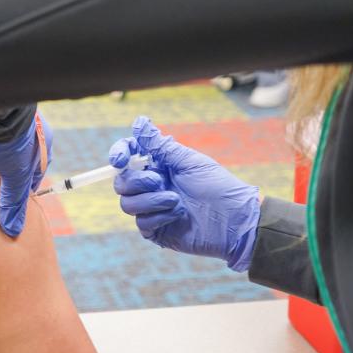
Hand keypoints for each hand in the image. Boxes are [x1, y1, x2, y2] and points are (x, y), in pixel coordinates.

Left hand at [0, 113, 53, 236]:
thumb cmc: (13, 139)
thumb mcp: (15, 175)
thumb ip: (14, 201)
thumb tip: (12, 229)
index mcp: (44, 143)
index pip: (37, 169)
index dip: (24, 183)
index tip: (11, 191)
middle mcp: (33, 128)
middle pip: (22, 154)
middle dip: (10, 166)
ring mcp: (17, 116)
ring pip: (9, 139)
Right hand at [109, 116, 259, 270]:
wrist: (234, 220)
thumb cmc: (217, 186)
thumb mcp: (187, 161)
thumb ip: (159, 144)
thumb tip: (138, 121)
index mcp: (158, 166)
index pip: (127, 157)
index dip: (118, 155)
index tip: (120, 160)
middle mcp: (151, 187)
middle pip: (122, 182)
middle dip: (137, 181)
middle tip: (161, 181)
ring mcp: (152, 209)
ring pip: (127, 204)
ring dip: (150, 201)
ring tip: (176, 201)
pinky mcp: (156, 230)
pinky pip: (142, 223)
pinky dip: (159, 217)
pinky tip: (178, 215)